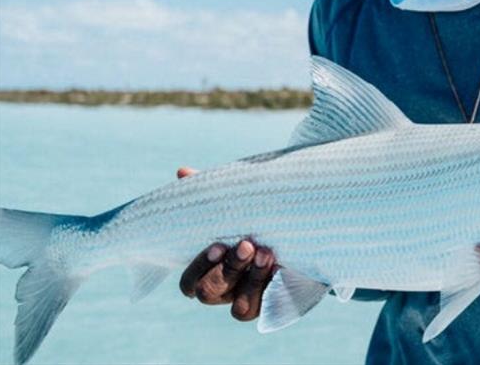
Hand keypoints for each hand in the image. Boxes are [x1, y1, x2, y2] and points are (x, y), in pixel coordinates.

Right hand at [176, 166, 275, 320]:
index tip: (218, 243)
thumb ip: (210, 195)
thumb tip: (182, 172)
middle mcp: (224, 290)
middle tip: (247, 244)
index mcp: (208, 271)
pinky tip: (282, 266)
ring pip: (239, 306)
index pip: (189, 282)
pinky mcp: (272, 303)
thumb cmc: (254, 219)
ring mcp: (248, 299)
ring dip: (252, 279)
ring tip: (267, 252)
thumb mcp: (236, 206)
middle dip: (228, 269)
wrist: (297, 233)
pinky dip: (272, 288)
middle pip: (210, 292)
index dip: (200, 266)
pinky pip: (267, 307)